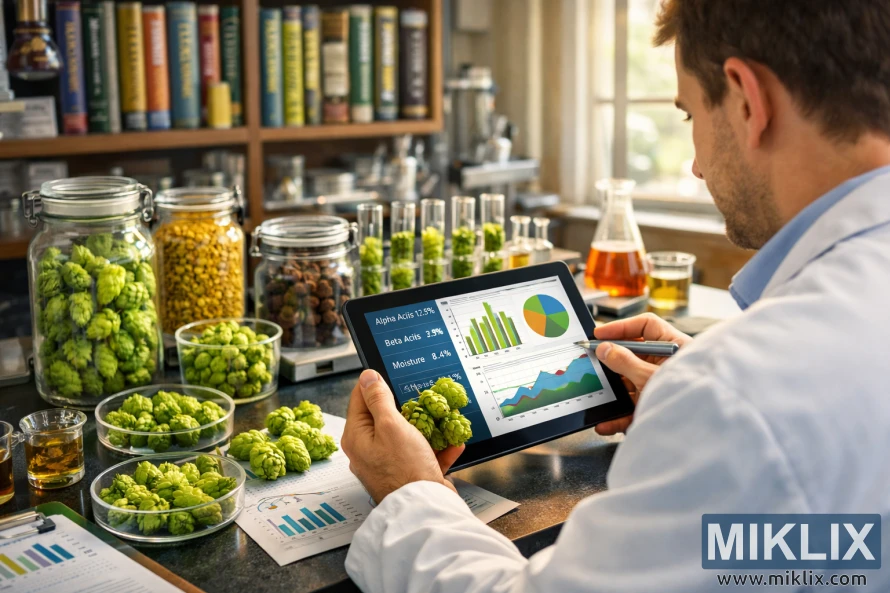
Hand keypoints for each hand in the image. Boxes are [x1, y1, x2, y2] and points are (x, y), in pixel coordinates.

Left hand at [341, 369, 464, 503]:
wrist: (425, 509)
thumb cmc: (405, 469)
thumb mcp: (391, 425)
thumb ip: (378, 399)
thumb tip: (367, 377)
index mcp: (357, 437)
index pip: (359, 398)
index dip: (377, 384)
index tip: (394, 377)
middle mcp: (368, 450)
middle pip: (385, 416)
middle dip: (407, 406)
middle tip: (422, 398)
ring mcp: (388, 463)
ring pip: (407, 434)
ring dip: (427, 427)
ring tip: (442, 419)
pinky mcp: (408, 474)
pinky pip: (422, 454)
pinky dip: (436, 447)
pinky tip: (451, 442)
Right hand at [593, 313, 692, 435]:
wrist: (707, 432)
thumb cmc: (692, 398)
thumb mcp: (651, 376)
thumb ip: (626, 362)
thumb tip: (605, 349)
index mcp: (675, 348)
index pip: (646, 327)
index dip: (621, 327)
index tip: (599, 333)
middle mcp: (667, 365)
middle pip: (633, 355)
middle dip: (612, 361)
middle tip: (592, 360)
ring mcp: (660, 387)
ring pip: (630, 383)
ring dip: (612, 391)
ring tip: (596, 392)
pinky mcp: (655, 407)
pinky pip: (633, 408)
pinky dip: (618, 416)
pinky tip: (605, 423)